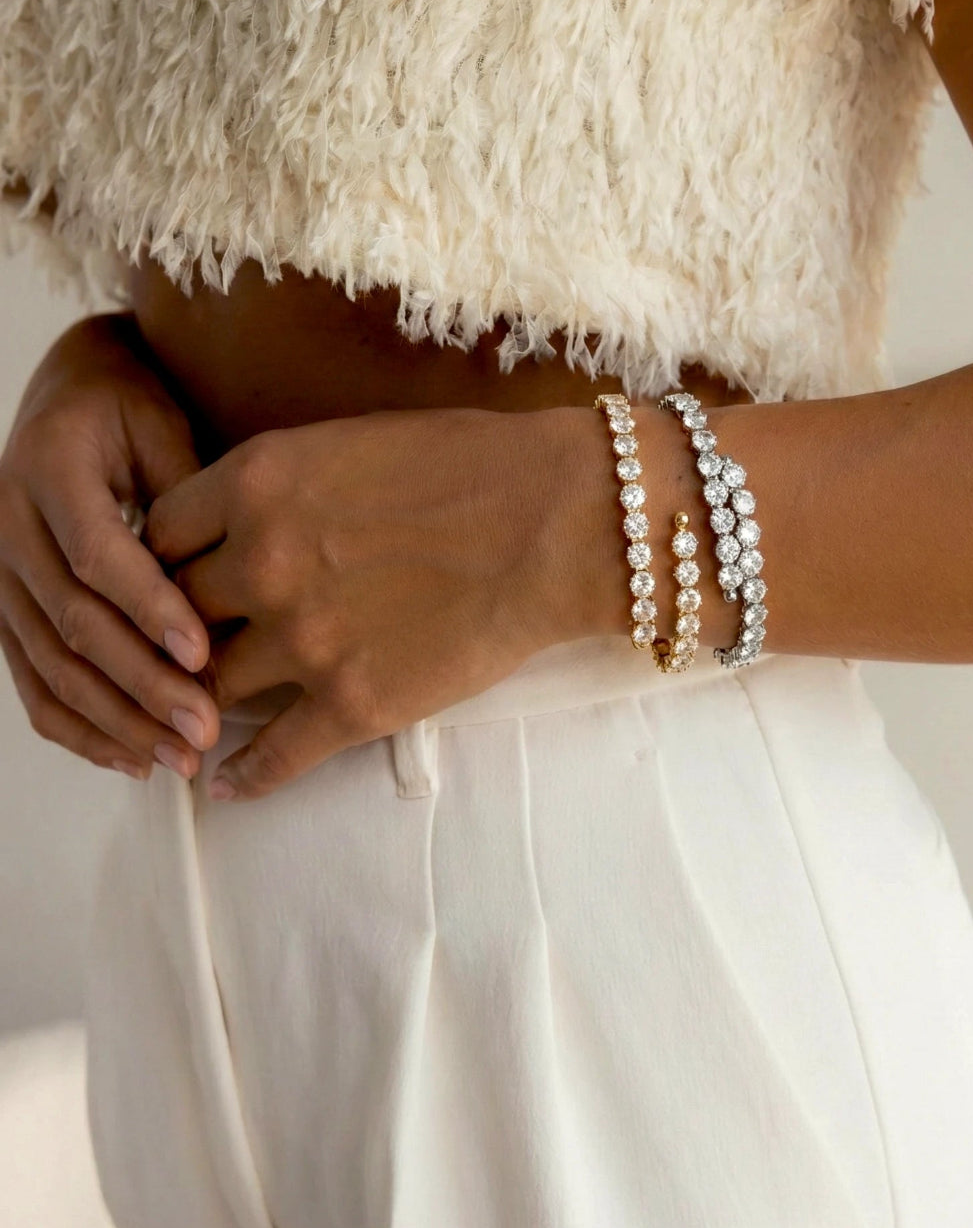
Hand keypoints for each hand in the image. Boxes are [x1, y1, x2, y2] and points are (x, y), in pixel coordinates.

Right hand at [0, 313, 221, 778]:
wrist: (71, 394)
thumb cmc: (131, 408)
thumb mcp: (162, 429)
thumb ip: (189, 500)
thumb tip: (233, 585)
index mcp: (49, 470)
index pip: (97, 554)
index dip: (149, 607)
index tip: (203, 651)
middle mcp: (9, 526)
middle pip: (73, 622)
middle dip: (141, 684)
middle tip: (203, 726)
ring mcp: (1, 575)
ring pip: (51, 665)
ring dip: (116, 721)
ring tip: (179, 757)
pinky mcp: (9, 612)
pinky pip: (32, 683)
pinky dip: (78, 728)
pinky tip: (130, 758)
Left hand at [143, 407, 597, 799]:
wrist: (559, 521)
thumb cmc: (473, 464)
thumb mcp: (348, 440)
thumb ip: (279, 485)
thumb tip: (244, 523)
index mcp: (257, 482)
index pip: (158, 533)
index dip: (161, 559)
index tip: (175, 578)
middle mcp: (262, 561)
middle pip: (171, 614)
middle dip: (173, 632)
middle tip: (178, 650)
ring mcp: (304, 640)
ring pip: (209, 687)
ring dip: (200, 703)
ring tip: (189, 722)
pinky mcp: (353, 704)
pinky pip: (273, 756)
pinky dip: (245, 777)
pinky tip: (227, 787)